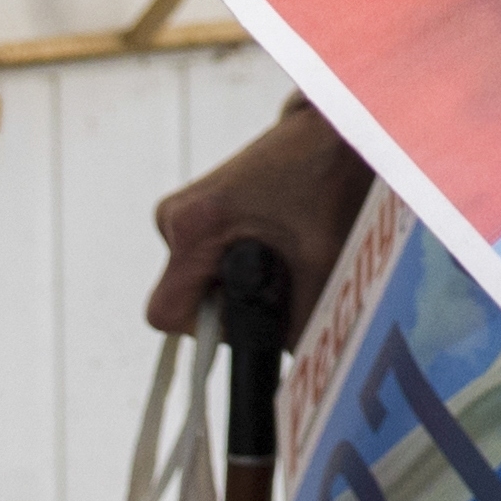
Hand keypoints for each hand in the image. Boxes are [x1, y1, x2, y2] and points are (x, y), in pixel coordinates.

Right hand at [143, 101, 375, 335]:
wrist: (333, 131)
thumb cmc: (328, 184)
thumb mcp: (323, 265)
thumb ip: (302, 325)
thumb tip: (296, 369)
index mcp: (193, 227)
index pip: (167, 315)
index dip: (211, 332)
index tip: (252, 315)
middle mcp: (176, 219)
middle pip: (188, 303)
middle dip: (236, 306)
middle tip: (285, 279)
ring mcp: (183, 213)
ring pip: (201, 284)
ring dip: (242, 285)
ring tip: (288, 252)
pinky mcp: (199, 211)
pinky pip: (209, 262)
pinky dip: (242, 265)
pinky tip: (279, 241)